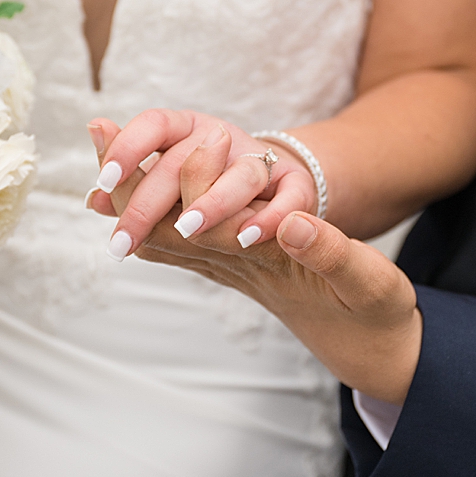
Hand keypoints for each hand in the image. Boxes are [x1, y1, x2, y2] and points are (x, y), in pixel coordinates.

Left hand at [87, 110, 318, 257]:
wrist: (279, 190)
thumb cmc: (214, 187)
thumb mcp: (173, 186)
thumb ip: (136, 189)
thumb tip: (92, 200)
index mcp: (187, 130)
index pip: (153, 125)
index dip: (126, 148)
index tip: (102, 182)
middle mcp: (221, 137)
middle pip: (185, 160)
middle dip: (150, 202)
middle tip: (123, 239)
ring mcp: (261, 159)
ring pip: (240, 173)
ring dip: (214, 200)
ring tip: (187, 228)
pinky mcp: (296, 184)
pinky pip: (289, 196)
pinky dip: (269, 217)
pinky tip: (246, 237)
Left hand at [91, 121, 420, 403]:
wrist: (365, 348)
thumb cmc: (373, 313)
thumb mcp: (367, 281)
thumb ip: (330, 253)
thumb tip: (289, 222)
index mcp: (272, 265)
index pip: (214, 226)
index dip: (196, 182)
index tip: (197, 136)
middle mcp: (238, 267)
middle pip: (170, 229)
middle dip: (134, 181)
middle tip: (104, 128)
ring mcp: (229, 268)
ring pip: (164, 233)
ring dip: (130, 190)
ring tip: (102, 140)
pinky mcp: (231, 264)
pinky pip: (176, 240)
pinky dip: (146, 207)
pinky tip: (125, 185)